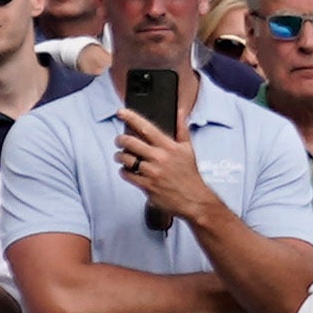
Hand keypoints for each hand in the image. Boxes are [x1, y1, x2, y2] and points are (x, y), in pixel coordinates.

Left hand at [115, 97, 214, 225]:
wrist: (194, 199)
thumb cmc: (190, 175)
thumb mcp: (188, 150)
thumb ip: (182, 130)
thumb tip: (180, 112)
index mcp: (169, 147)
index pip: (146, 128)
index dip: (131, 118)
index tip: (121, 112)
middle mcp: (160, 158)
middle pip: (131, 142)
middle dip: (120, 139)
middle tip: (119, 140)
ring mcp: (152, 172)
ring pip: (126, 159)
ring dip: (120, 156)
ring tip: (121, 156)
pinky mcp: (147, 186)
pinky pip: (128, 175)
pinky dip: (124, 171)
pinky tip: (127, 170)